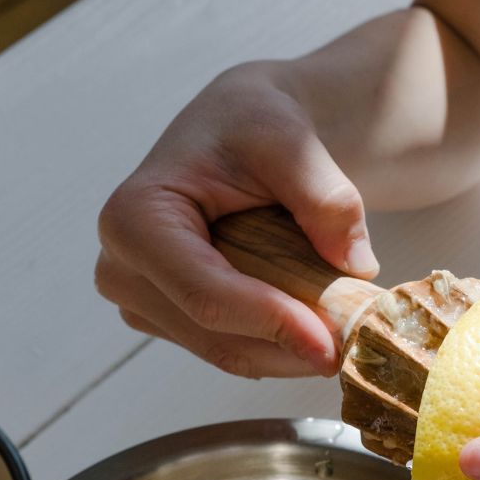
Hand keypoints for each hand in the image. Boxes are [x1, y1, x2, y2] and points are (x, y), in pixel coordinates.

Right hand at [96, 63, 377, 377]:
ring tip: (347, 336)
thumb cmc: (255, 125)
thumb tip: (356, 264)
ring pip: (225, 353)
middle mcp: (121, 268)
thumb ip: (326, 199)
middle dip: (288, 348)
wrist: (239, 131)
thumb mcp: (293, 143)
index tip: (332, 344)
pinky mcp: (167, 320)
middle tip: (358, 346)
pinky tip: (320, 330)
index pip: (205, 293)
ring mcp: (140, 301)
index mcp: (135, 218)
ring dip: (289, 354)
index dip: (270, 324)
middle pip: (214, 334)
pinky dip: (279, 348)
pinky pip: (230, 350)